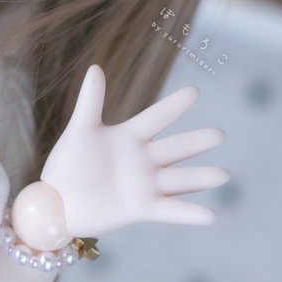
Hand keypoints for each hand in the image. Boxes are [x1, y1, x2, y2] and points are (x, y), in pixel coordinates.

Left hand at [40, 65, 228, 237]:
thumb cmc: (67, 164)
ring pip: (179, 179)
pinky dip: (189, 213)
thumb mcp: (80, 130)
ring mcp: (144, 185)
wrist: (57, 202)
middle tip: (220, 134)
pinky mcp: (141, 209)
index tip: (194, 92)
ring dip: (201, 177)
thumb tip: (95, 67)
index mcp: (129, 137)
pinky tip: (210, 214)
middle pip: (175, 148)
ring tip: (224, 174)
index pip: (156, 118)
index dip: (173, 106)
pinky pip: (170, 210)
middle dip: (197, 142)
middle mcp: (143, 160)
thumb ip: (91, 101)